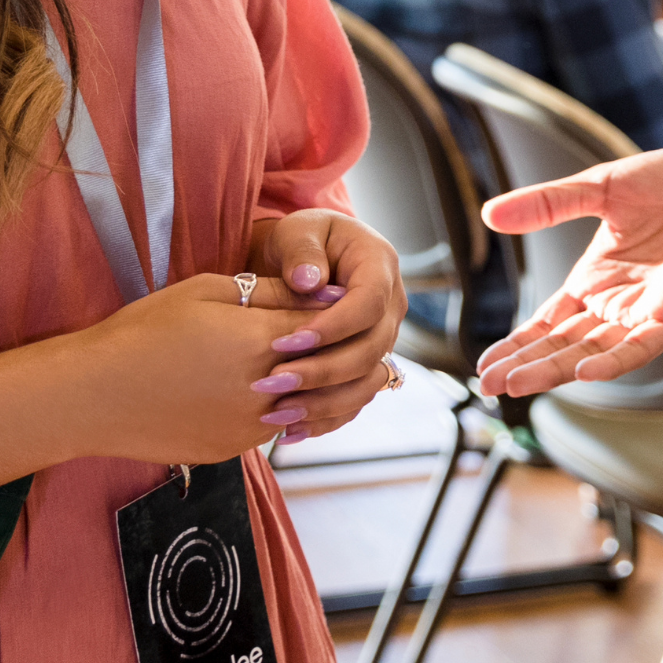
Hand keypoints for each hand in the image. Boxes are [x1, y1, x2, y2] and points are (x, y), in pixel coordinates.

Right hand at [66, 273, 337, 464]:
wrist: (91, 395)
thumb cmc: (142, 332)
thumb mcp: (207, 292)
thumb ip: (271, 292)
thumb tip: (324, 290)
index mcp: (260, 341)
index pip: (322, 323)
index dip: (322, 309)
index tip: (315, 301)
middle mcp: (265, 389)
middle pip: (317, 365)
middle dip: (316, 346)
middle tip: (292, 330)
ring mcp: (249, 426)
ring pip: (297, 400)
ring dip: (293, 381)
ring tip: (258, 361)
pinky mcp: (231, 449)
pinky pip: (265, 426)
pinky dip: (263, 407)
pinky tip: (234, 390)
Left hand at [242, 209, 406, 439]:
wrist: (306, 259)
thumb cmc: (302, 240)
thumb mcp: (299, 230)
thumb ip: (302, 251)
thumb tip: (310, 281)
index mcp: (380, 266)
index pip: (369, 303)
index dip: (332, 328)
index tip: (284, 343)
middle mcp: (391, 306)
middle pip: (371, 350)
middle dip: (321, 372)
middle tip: (271, 383)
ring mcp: (383, 339)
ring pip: (367, 382)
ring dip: (323, 403)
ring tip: (276, 413)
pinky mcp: (367, 365)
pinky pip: (356, 400)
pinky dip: (326, 420)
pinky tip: (289, 432)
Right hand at [476, 147, 662, 394]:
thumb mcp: (599, 188)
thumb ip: (549, 203)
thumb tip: (491, 213)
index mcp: (596, 279)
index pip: (548, 323)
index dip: (517, 344)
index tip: (484, 366)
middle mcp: (617, 303)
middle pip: (564, 345)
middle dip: (527, 365)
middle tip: (490, 385)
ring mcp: (647, 312)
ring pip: (595, 352)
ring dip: (558, 369)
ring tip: (520, 384)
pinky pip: (642, 346)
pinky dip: (614, 361)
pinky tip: (585, 372)